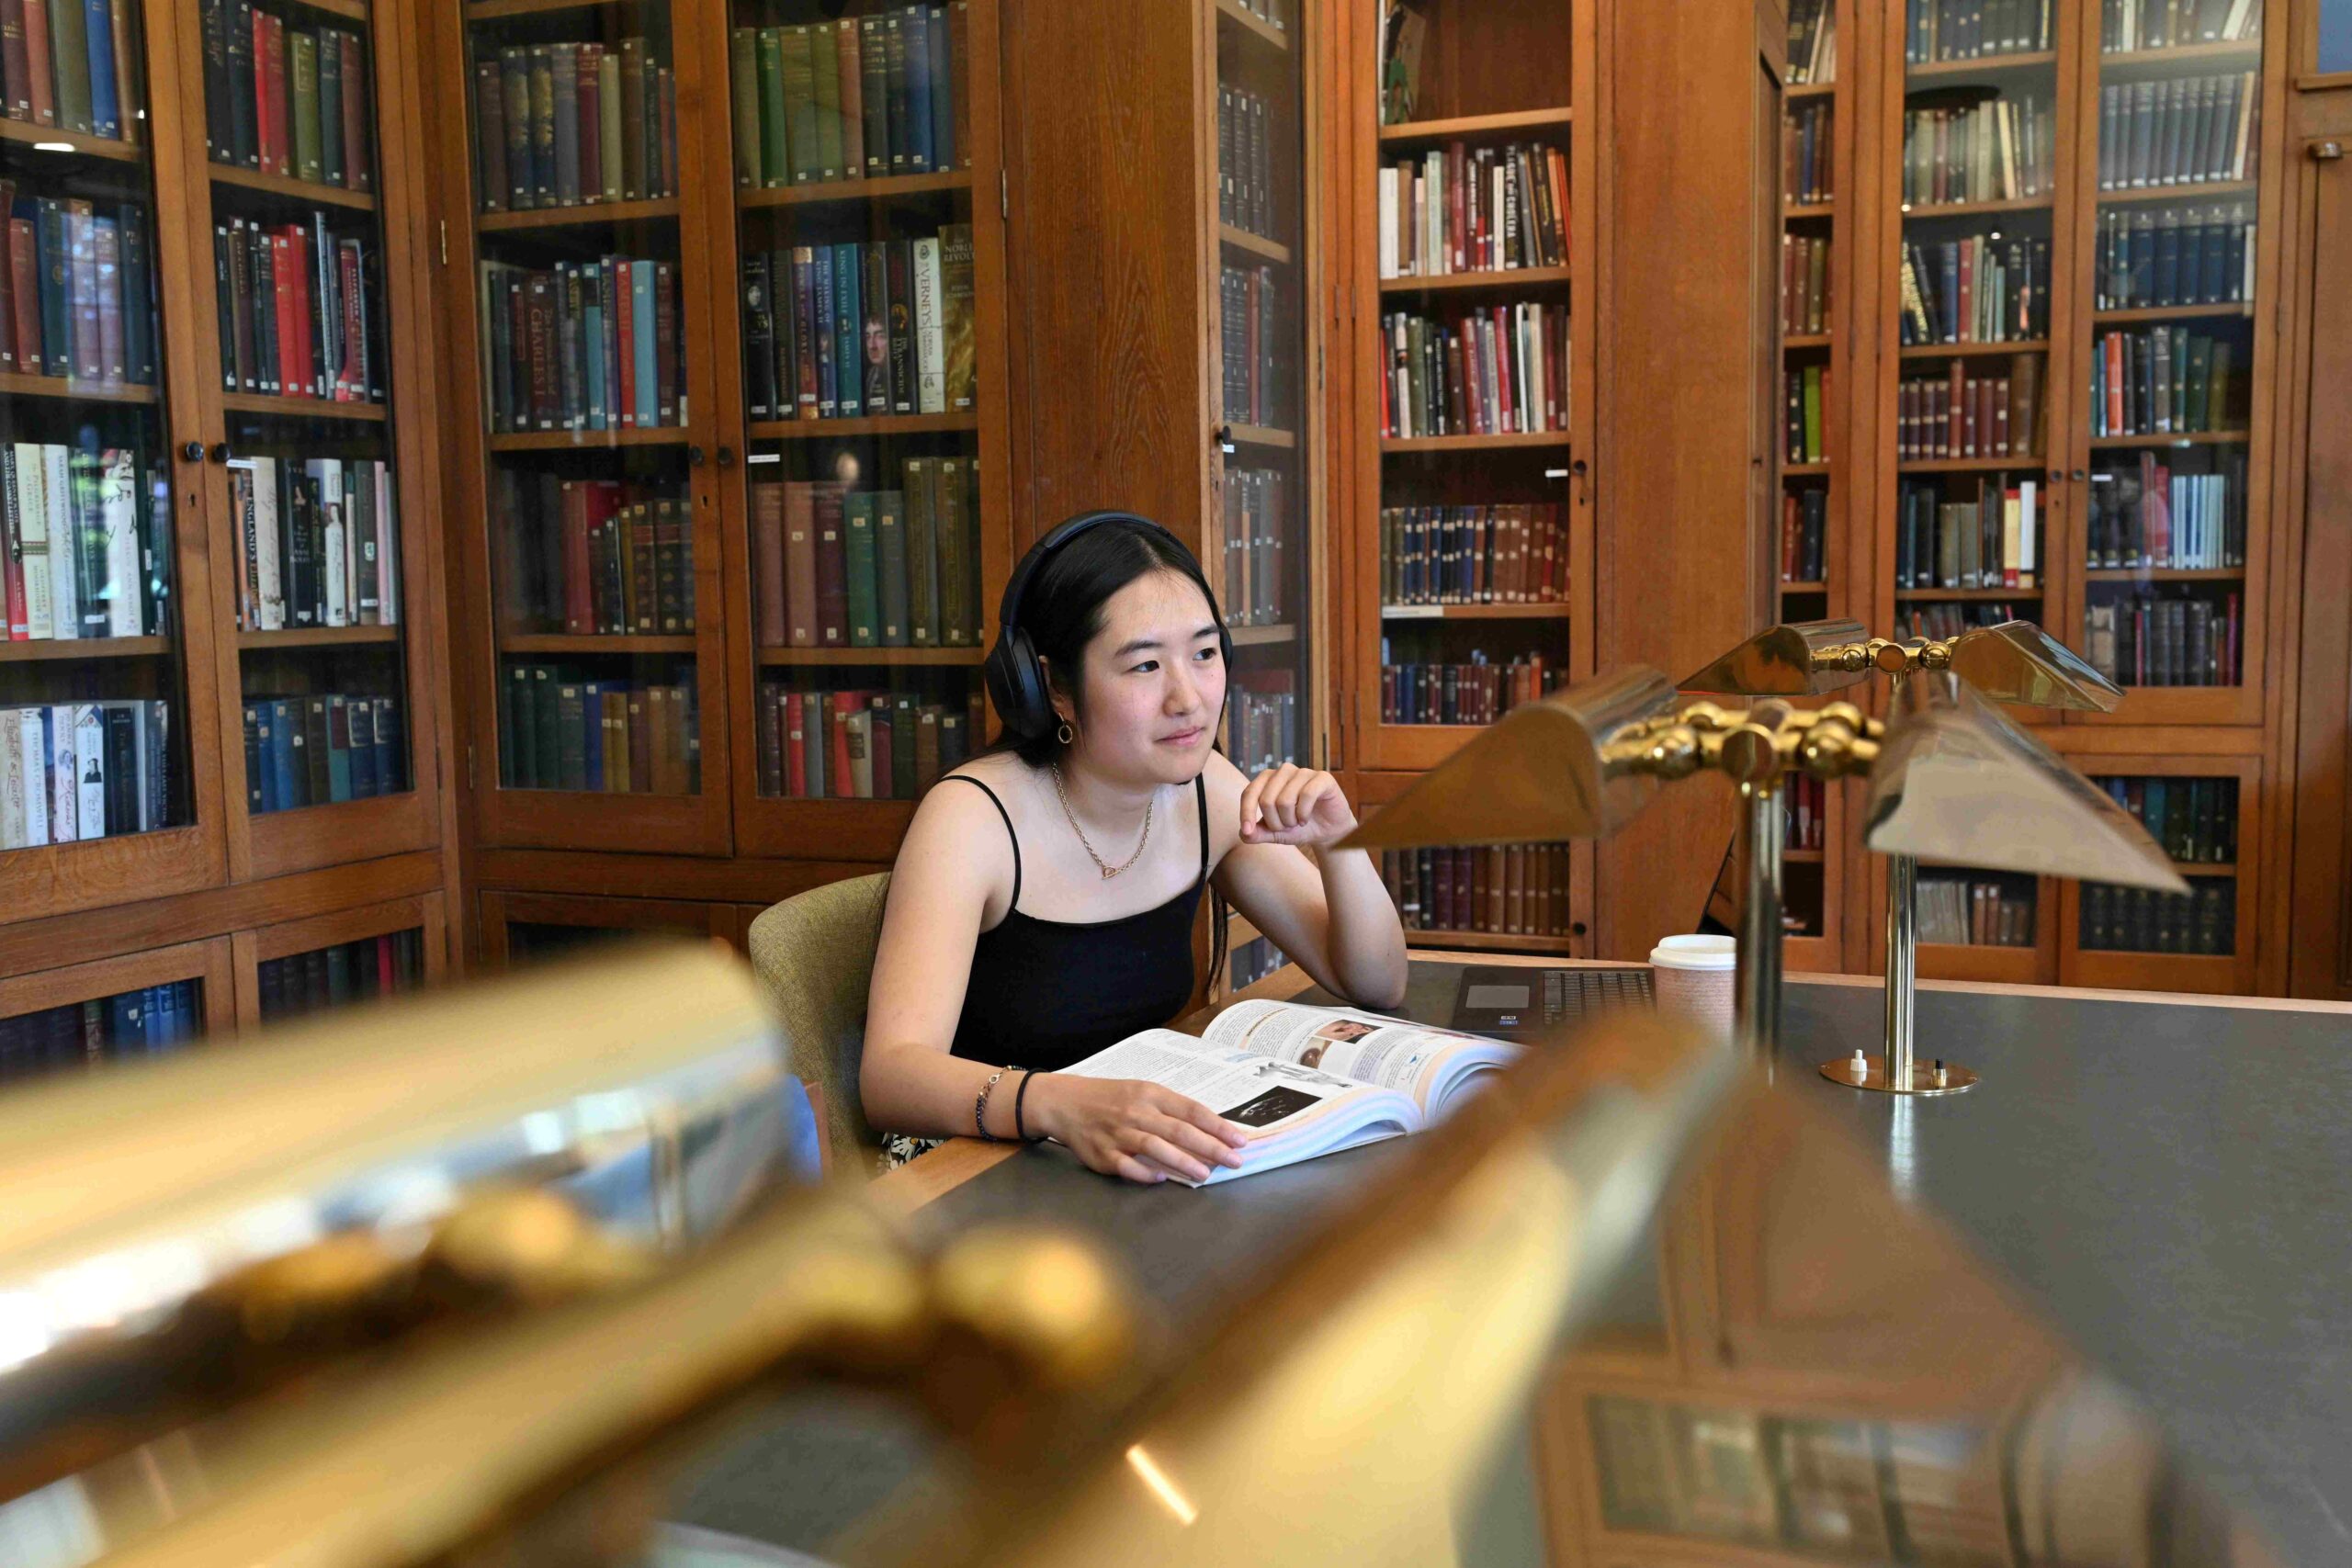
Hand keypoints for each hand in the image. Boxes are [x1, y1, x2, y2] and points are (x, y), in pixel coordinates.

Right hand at [1028, 1074, 1247, 1184]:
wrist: (1065, 1102)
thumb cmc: (1110, 1098)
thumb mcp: (1141, 1092)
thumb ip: (1170, 1110)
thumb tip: (1207, 1130)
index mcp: (1150, 1094)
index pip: (1191, 1110)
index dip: (1218, 1126)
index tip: (1240, 1140)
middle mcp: (1136, 1112)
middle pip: (1180, 1130)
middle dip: (1211, 1147)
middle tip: (1234, 1161)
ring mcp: (1119, 1133)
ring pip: (1156, 1148)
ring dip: (1184, 1162)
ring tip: (1206, 1174)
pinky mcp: (1103, 1154)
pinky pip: (1128, 1167)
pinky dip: (1146, 1173)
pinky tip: (1163, 1179)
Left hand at [1238, 763, 1358, 848]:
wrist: (1327, 831)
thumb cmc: (1298, 827)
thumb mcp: (1274, 834)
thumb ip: (1256, 834)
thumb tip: (1244, 833)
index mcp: (1268, 779)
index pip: (1250, 793)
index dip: (1246, 812)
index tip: (1248, 831)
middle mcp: (1284, 771)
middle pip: (1267, 800)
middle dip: (1275, 823)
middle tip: (1287, 827)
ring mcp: (1303, 772)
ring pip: (1285, 800)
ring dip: (1290, 820)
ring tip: (1298, 823)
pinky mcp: (1322, 778)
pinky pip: (1307, 795)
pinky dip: (1304, 814)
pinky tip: (1306, 819)